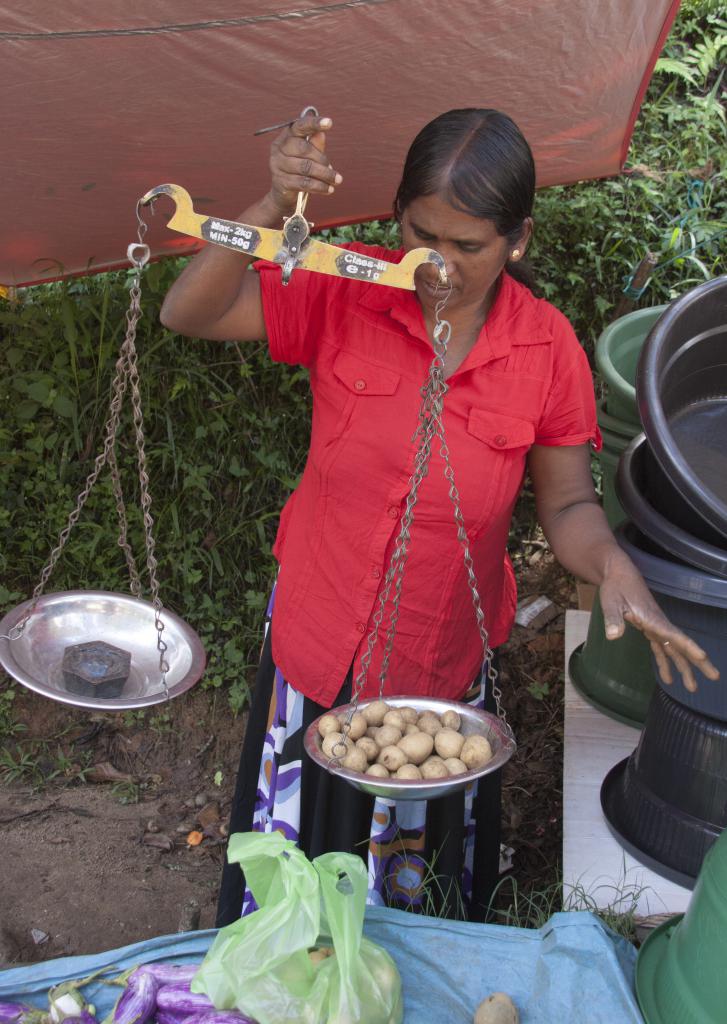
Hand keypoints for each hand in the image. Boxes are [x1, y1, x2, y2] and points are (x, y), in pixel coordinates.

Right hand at [267, 113, 342, 216]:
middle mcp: (279, 148)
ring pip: (306, 167)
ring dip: (325, 174)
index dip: (314, 123)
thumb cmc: (299, 171)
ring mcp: (277, 165)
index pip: (299, 126)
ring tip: (337, 181)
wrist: (284, 195)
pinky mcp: (280, 182)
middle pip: (304, 148)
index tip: (329, 122)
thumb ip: (315, 145)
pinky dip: (319, 186)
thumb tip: (321, 134)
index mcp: (286, 136)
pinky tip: (329, 189)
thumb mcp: (309, 157)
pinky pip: (303, 183)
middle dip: (323, 159)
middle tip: (335, 171)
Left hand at [599, 552, 719, 691]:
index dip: (689, 646)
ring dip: (684, 668)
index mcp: (653, 619)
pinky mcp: (650, 629)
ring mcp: (656, 627)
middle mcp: (659, 625)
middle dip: (698, 662)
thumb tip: (614, 636)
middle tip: (714, 677)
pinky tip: (668, 679)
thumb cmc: (616, 586)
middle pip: (682, 646)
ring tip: (692, 688)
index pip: (675, 635)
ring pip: (674, 650)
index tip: (703, 656)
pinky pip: (661, 649)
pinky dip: (665, 663)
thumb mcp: (610, 601)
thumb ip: (613, 619)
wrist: (618, 574)